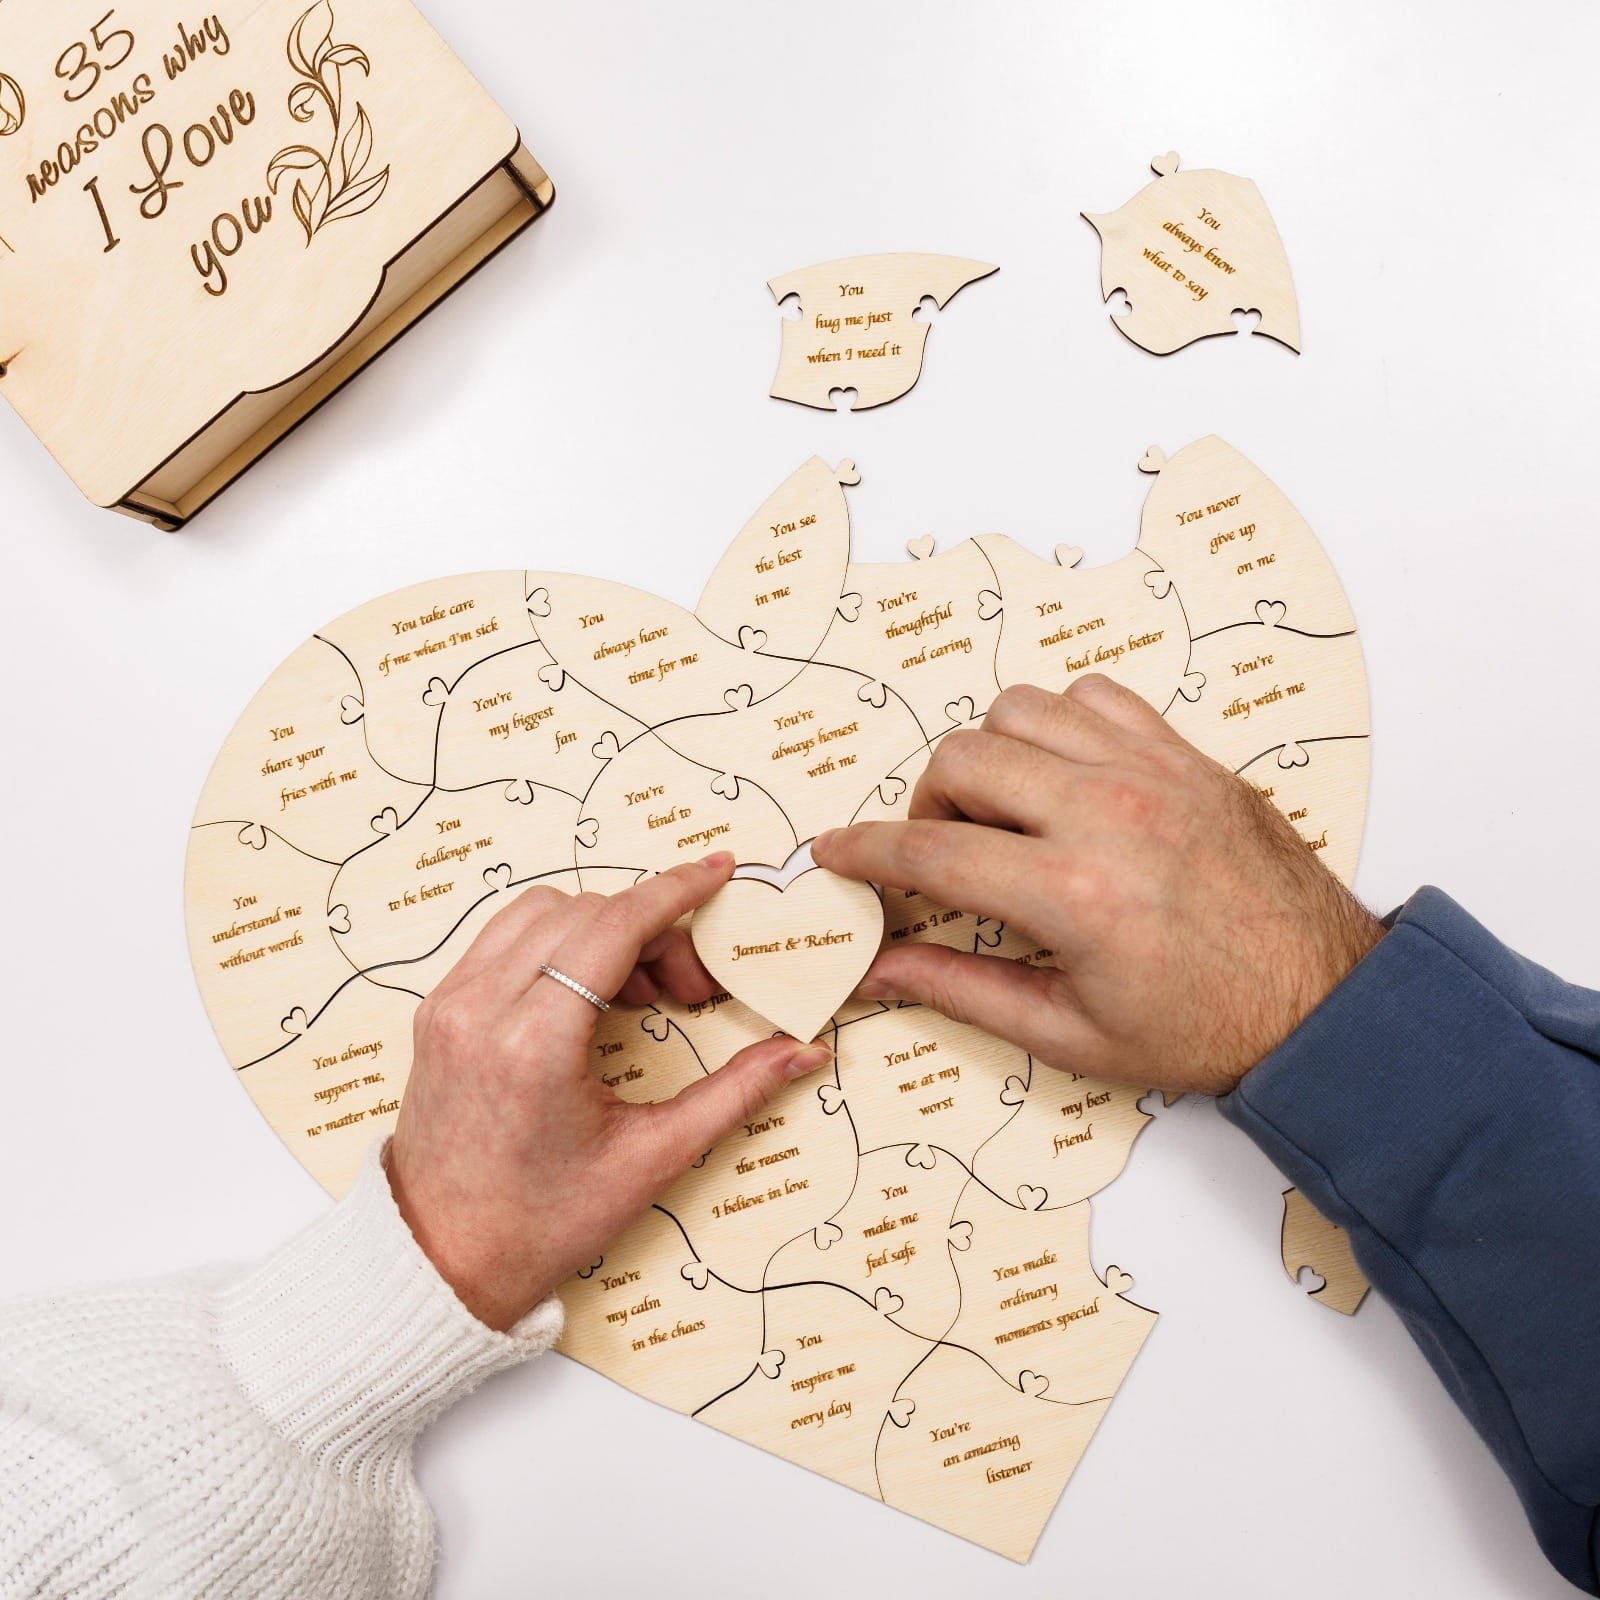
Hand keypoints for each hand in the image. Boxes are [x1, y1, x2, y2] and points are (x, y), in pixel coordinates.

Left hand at [387, 854, 831, 1330]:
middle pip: (585, 912)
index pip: (612, 925)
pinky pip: (504, 937)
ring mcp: (449, 1004)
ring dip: (602, 928)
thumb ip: (732, 1094)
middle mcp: (480, 1009)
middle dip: (651, 929)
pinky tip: (590, 990)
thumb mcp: (650, 1160)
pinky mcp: (437, 1009)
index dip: (674, 891)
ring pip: (540, 911)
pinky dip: (558, 942)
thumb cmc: (540, 1223)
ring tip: (640, 993)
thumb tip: (801, 1052)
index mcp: (534, 1044)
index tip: (718, 872)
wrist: (439, 1260)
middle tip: (690, 989)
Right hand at [812, 675, 1381, 1097]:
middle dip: (929, 802)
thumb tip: (880, 972)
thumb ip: (963, 991)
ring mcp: (1153, 772)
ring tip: (1006, 810)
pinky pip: (1095, 696)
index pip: (931, 849)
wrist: (1326, 1002)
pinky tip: (1066, 775)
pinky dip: (1059, 724)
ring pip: (1022, 710)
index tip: (835, 852)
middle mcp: (1108, 814)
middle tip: (944, 850)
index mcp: (1074, 894)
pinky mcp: (1187, 755)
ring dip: (991, 755)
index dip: (866, 850)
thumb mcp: (1072, 1034)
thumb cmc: (1204, 1029)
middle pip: (964, 759)